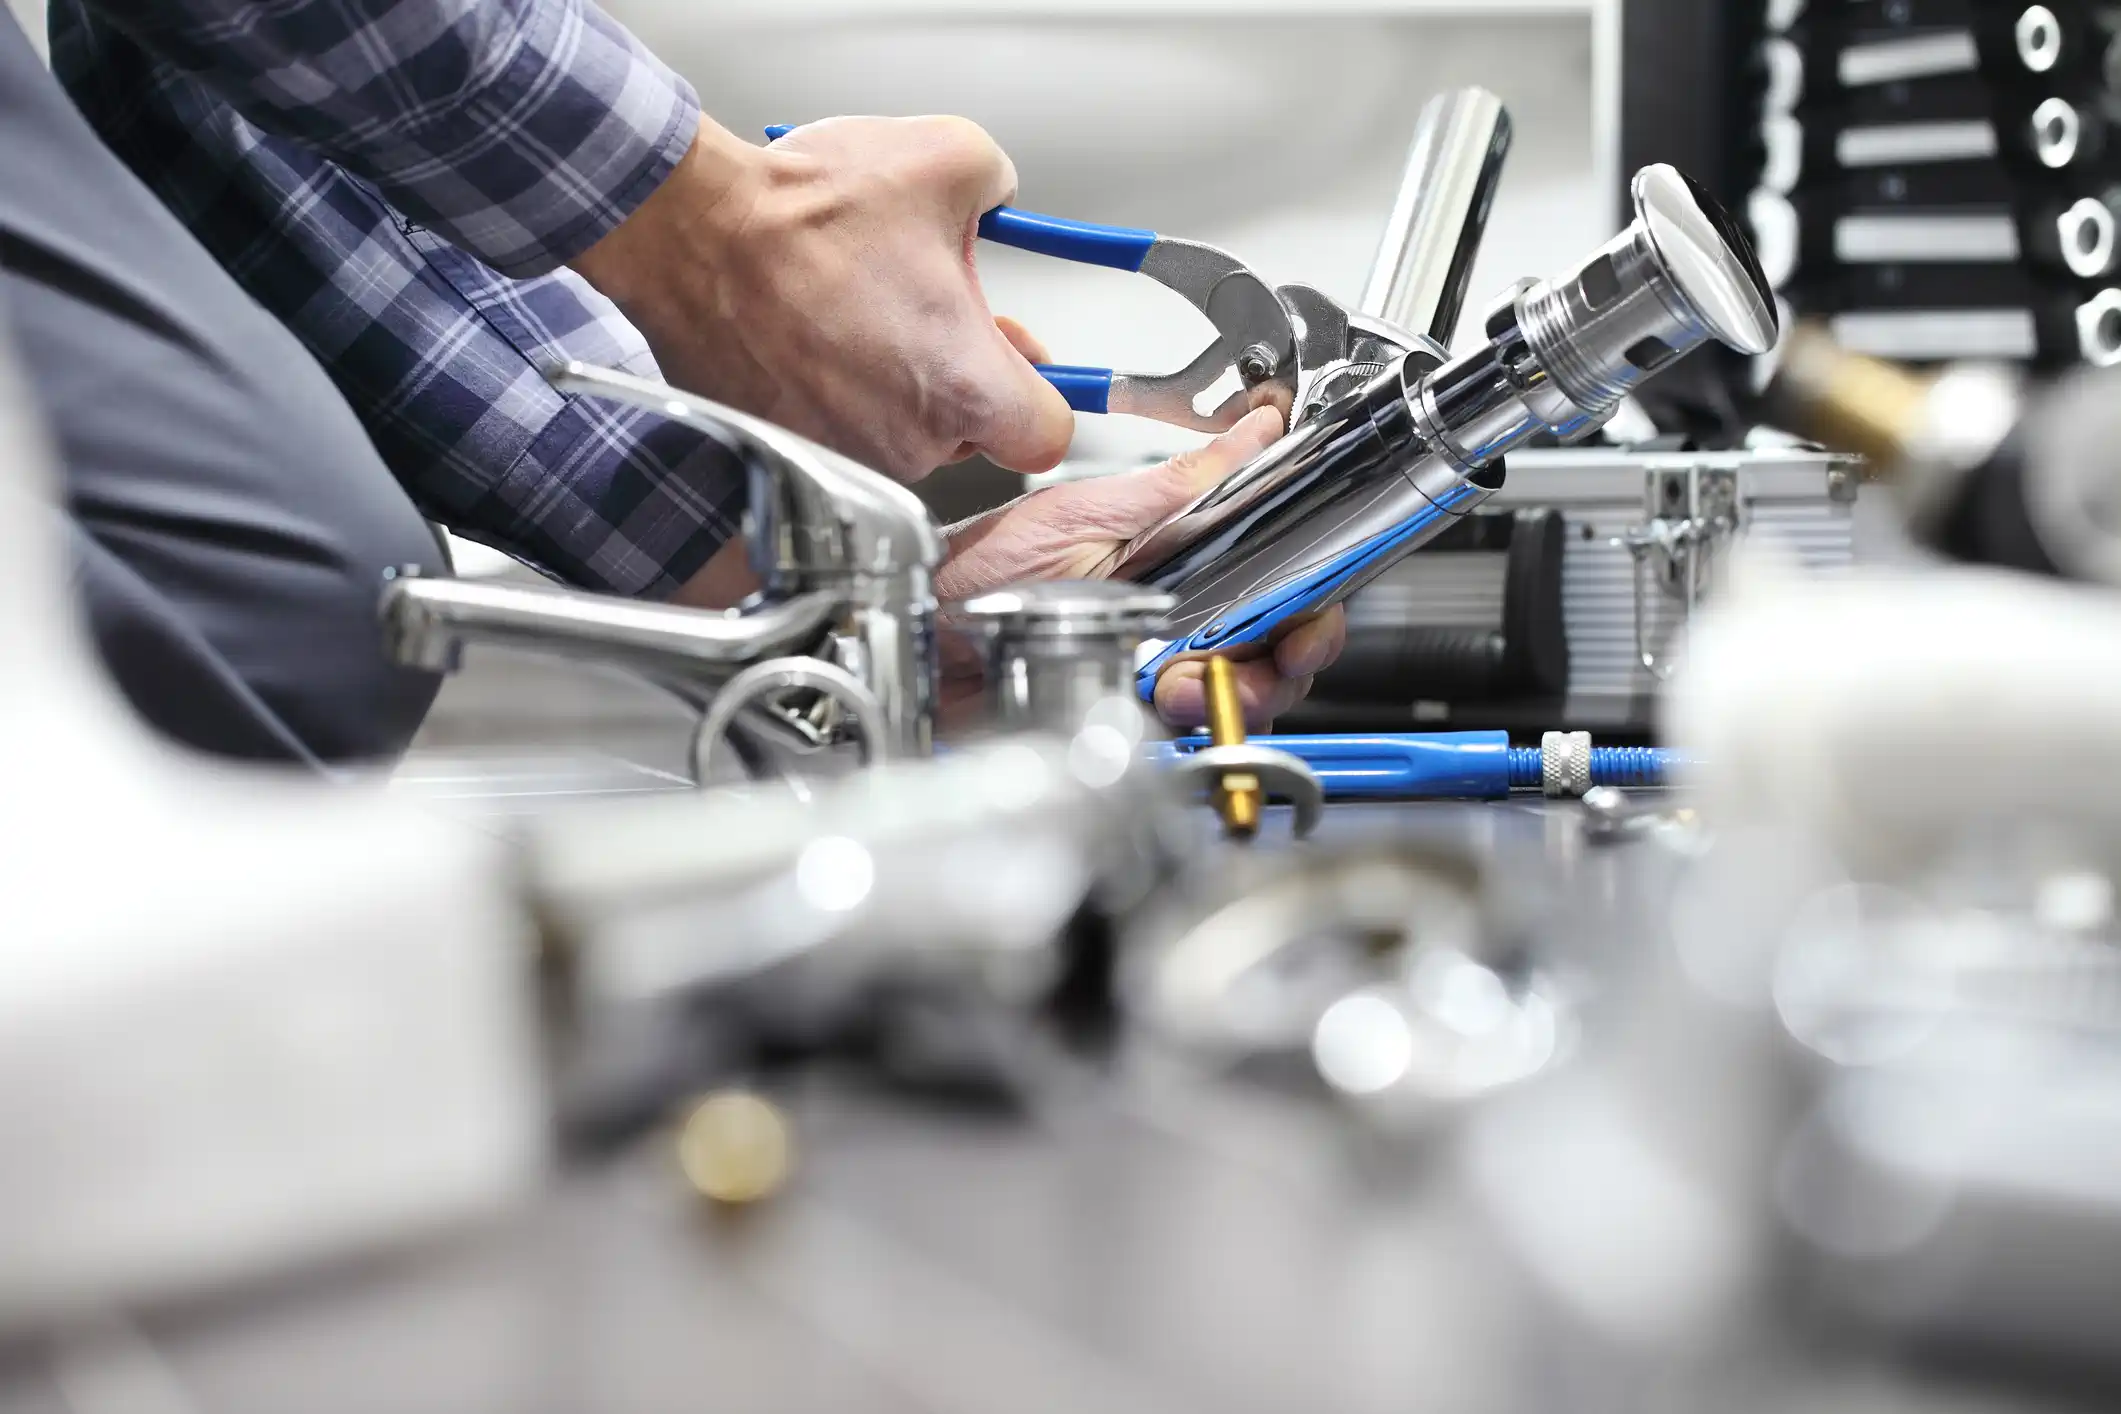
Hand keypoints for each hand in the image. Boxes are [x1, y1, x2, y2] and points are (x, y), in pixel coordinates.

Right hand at [572, 115, 1073, 482]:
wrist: (692, 233)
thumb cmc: (807, 211)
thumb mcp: (949, 158)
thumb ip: (1003, 187)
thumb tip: (1000, 200)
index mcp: (966, 387)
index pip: (1045, 436)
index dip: (1040, 391)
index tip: (1021, 358)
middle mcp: (909, 442)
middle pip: (970, 430)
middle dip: (959, 370)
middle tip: (928, 305)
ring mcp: (845, 454)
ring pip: (902, 430)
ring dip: (894, 380)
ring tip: (857, 308)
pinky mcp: (789, 449)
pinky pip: (836, 428)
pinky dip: (832, 389)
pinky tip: (811, 331)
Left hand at [936, 407, 1345, 731]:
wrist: (922, 635)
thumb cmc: (983, 571)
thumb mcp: (1085, 513)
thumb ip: (1177, 484)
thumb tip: (1254, 429)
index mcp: (1179, 555)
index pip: (1275, 577)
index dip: (1307, 600)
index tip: (1309, 616)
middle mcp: (1175, 613)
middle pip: (1274, 643)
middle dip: (1283, 657)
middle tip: (1265, 660)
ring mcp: (1152, 666)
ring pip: (1243, 691)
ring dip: (1238, 690)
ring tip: (1194, 678)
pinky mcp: (1128, 710)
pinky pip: (1190, 728)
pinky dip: (1191, 720)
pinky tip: (1165, 701)